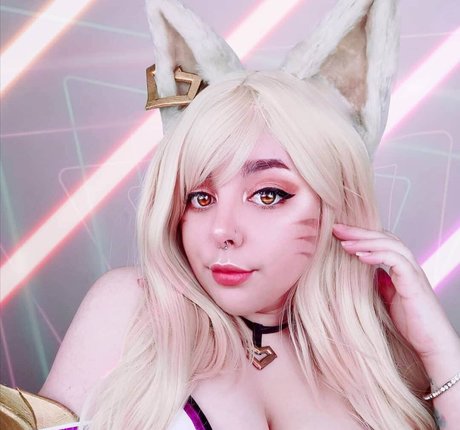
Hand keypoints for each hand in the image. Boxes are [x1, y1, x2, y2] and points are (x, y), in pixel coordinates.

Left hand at [332, 223, 458, 363]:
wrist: (432, 344)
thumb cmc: (411, 324)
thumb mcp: (387, 299)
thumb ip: (379, 283)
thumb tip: (366, 272)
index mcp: (400, 267)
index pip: (380, 241)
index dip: (360, 235)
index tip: (337, 233)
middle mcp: (408, 265)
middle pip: (383, 237)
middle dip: (358, 231)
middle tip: (336, 228)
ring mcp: (413, 272)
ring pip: (390, 244)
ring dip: (364, 241)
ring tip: (343, 242)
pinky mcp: (414, 282)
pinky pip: (396, 260)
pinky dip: (377, 255)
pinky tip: (360, 256)